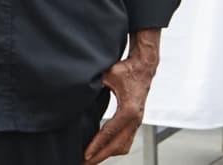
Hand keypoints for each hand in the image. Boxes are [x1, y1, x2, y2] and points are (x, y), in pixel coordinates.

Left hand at [82, 36, 158, 164]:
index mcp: (128, 109)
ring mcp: (137, 121)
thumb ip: (95, 84)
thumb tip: (79, 89)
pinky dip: (115, 148)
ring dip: (108, 154)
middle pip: (117, 146)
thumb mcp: (108, 75)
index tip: (85, 154)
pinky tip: (103, 148)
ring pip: (123, 146)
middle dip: (100, 156)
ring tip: (92, 158)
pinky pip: (126, 140)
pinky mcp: (136, 121)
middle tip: (84, 162)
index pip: (110, 133)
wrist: (144, 66)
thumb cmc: (128, 70)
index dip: (96, 145)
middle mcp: (135, 118)